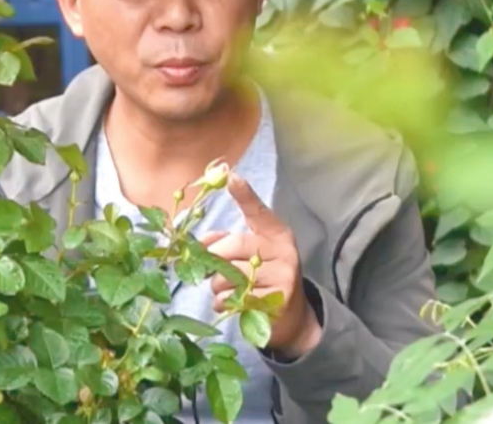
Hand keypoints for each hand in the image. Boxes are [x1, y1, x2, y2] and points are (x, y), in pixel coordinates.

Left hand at [201, 173, 321, 358]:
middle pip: (232, 246)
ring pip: (227, 276)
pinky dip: (222, 303)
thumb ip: (225, 242)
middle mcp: (284, 251)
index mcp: (277, 233)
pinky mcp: (274, 302)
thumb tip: (200, 242)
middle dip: (214, 259)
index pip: (258, 211)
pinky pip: (231, 299)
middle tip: (211, 268)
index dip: (244, 194)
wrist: (292, 316)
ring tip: (229, 289)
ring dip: (217, 286)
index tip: (231, 176)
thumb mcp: (251, 253)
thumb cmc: (263, 276)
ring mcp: (282, 277)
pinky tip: (233, 304)